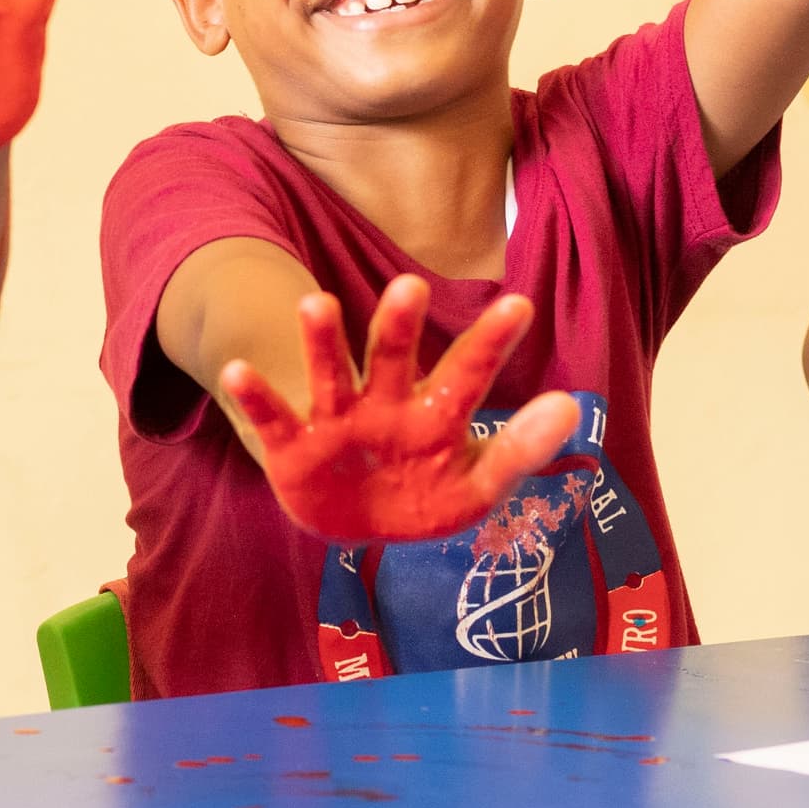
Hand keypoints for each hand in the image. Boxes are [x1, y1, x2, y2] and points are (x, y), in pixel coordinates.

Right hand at [219, 277, 580, 544]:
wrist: (357, 522)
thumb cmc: (425, 494)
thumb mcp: (476, 485)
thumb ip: (519, 450)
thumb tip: (571, 408)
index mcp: (435, 415)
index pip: (467, 374)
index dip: (490, 344)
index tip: (520, 307)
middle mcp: (385, 406)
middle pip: (393, 359)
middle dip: (399, 326)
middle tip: (411, 285)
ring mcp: (337, 423)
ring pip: (330, 375)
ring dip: (322, 341)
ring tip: (315, 302)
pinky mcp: (293, 449)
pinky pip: (273, 421)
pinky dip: (256, 397)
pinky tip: (237, 370)